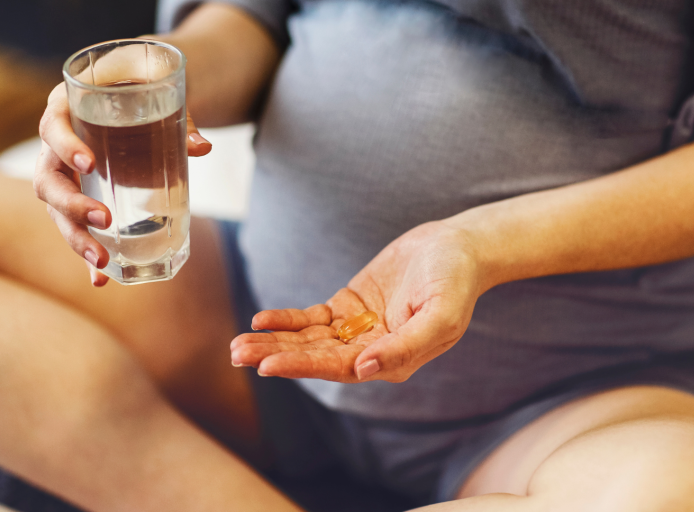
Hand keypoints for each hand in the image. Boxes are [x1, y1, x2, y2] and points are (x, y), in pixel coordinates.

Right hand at [33, 82, 211, 286]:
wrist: (131, 92)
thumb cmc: (137, 88)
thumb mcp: (156, 92)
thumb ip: (178, 117)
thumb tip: (203, 147)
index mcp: (67, 110)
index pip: (53, 127)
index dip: (66, 145)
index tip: (90, 162)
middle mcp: (57, 146)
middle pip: (49, 181)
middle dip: (74, 205)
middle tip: (105, 219)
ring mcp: (65, 175)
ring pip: (57, 212)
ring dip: (77, 239)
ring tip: (102, 262)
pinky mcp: (80, 197)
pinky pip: (77, 228)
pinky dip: (88, 256)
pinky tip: (102, 279)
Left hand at [231, 221, 488, 382]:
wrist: (456, 248)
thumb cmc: (455, 281)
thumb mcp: (440, 315)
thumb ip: (405, 346)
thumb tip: (363, 371)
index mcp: (393, 360)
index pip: (339, 368)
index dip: (302, 366)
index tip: (267, 366)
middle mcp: (371, 350)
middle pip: (316, 357)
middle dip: (276, 356)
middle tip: (237, 354)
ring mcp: (358, 328)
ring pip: (308, 339)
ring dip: (274, 341)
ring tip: (238, 344)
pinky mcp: (349, 306)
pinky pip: (312, 317)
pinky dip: (288, 319)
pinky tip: (261, 320)